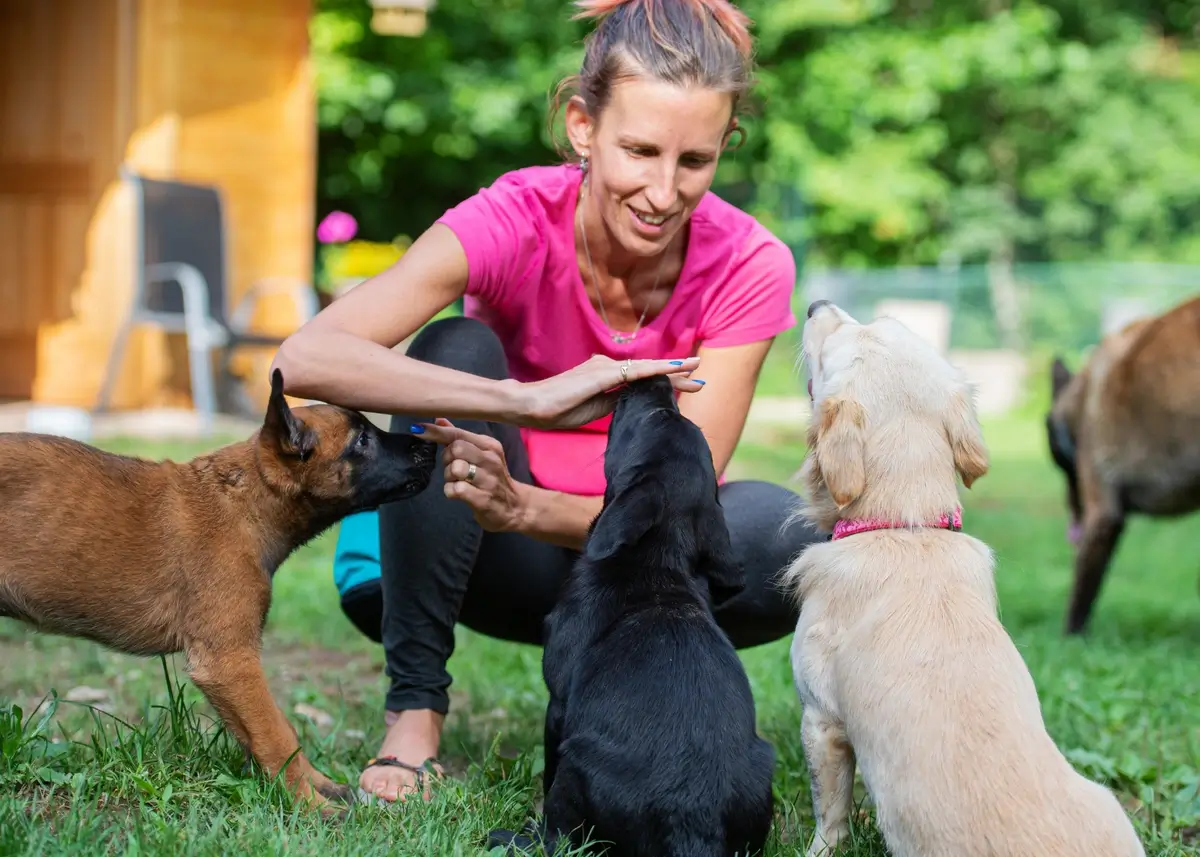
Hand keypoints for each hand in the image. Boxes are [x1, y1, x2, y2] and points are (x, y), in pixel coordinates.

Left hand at [419, 419, 526, 532]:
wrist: (515, 507)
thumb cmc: (493, 478)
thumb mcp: (481, 454)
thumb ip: (460, 437)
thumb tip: (439, 419)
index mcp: (489, 445)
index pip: (458, 434)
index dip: (436, 431)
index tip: (417, 429)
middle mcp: (491, 459)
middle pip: (456, 448)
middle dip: (446, 458)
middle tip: (452, 468)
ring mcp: (488, 480)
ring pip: (455, 469)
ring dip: (449, 477)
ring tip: (457, 481)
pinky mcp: (483, 499)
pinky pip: (456, 489)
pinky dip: (451, 491)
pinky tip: (458, 493)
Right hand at [516, 354, 702, 428]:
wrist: (530, 406)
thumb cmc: (556, 411)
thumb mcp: (594, 411)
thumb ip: (614, 404)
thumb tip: (634, 405)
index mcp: (605, 377)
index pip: (641, 380)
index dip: (665, 382)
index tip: (687, 386)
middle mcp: (607, 367)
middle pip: (648, 372)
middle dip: (675, 376)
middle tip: (700, 379)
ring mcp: (604, 368)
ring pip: (645, 370)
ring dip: (672, 371)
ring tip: (696, 372)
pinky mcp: (601, 375)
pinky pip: (634, 372)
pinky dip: (657, 371)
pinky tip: (674, 370)